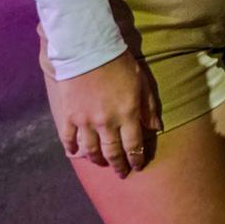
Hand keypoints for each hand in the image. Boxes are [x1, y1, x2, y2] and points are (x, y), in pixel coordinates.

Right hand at [41, 49, 160, 176]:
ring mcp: (86, 121)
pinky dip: (72, 149)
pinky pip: (69, 139)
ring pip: (91, 150)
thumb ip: (148, 107)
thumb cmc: (120, 63)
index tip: (138, 167)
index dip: (136, 158)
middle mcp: (107, 122)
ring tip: (101, 164)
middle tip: (121, 173)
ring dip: (97, 160)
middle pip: (113, 152)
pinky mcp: (69, 116)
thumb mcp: (142, 83)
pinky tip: (75, 153)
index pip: (134, 145)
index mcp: (128, 114)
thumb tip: (156, 128)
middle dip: (118, 165)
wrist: (88, 50)